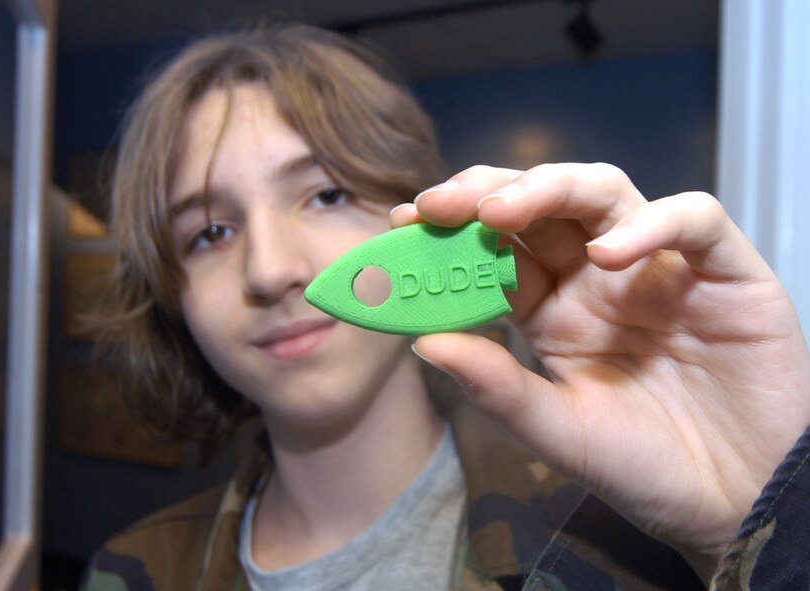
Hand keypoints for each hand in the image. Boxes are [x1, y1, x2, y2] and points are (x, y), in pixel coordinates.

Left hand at [392, 163, 809, 580]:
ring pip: (602, 191)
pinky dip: (650, 224)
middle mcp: (597, 277)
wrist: (740, 499)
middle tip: (440, 205)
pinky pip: (692, 219)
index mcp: (552, 311)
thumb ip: (497, 389)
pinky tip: (609, 253)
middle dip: (486, 194)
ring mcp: (658, 266)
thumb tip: (421, 343)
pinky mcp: (722, 268)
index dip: (451, 234)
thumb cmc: (647, 466)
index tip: (404, 224)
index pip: (495, 252)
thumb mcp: (560, 433)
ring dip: (549, 190)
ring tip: (502, 212)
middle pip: (539, 205)